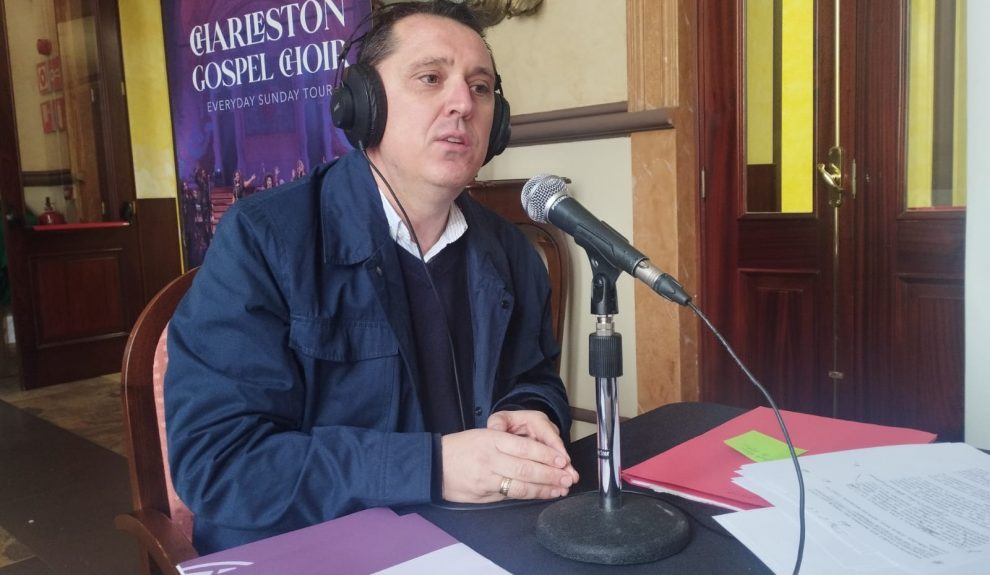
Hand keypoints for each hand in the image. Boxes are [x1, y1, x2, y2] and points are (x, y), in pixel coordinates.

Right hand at [441, 424, 577, 502]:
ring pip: (520, 485)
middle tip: (568, 477)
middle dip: (550, 474)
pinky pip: (510, 495)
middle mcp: (490, 458)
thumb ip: (508, 444)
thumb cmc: (460, 448)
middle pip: (526, 468)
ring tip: (560, 489)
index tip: (562, 461)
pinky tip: (541, 495)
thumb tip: (538, 455)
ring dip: (544, 489)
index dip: (546, 455)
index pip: (525, 447)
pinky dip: (528, 495)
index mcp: (492, 439)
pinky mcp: (483, 494)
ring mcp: (486, 478)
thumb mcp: (483, 435)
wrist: (433, 464)